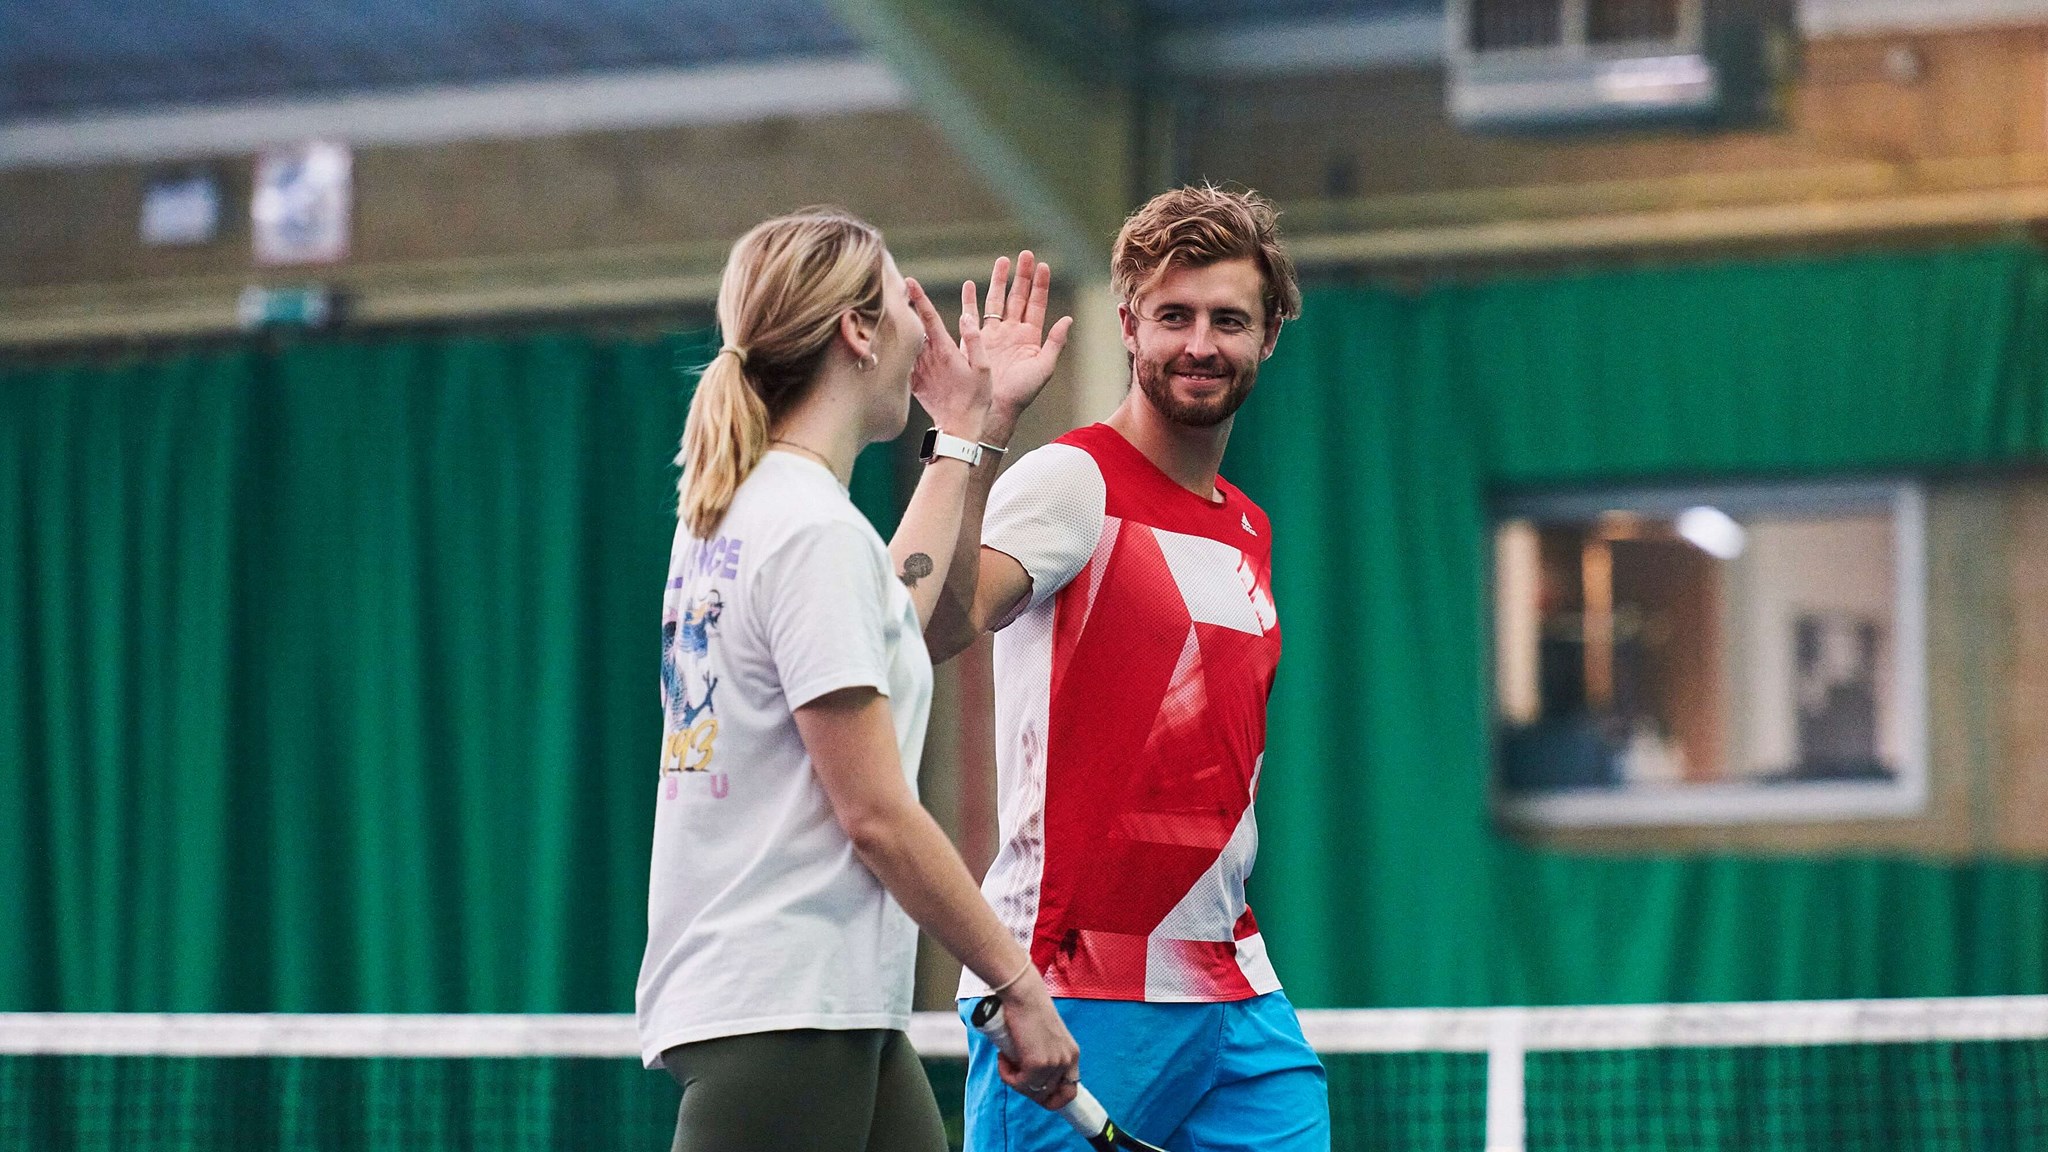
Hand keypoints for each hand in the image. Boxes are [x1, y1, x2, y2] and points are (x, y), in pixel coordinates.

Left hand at [906, 276, 991, 440]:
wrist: (959, 428)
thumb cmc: (975, 399)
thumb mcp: (983, 369)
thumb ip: (975, 341)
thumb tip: (967, 316)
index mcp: (944, 351)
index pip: (928, 318)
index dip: (919, 297)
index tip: (908, 281)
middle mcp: (927, 358)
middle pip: (911, 325)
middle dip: (903, 305)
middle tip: (893, 286)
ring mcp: (918, 370)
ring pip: (905, 340)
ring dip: (899, 324)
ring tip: (892, 306)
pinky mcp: (913, 381)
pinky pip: (904, 359)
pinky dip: (899, 346)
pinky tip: (893, 338)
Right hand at [972, 252, 1073, 426]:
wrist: (996, 407)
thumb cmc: (1022, 393)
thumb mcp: (1044, 367)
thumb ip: (1055, 342)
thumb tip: (1068, 319)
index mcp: (1031, 337)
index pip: (1037, 304)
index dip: (1041, 285)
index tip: (1043, 265)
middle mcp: (1013, 332)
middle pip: (1018, 296)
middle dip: (1022, 276)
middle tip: (1025, 254)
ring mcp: (994, 335)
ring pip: (997, 300)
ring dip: (1000, 281)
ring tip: (1002, 260)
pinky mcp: (976, 340)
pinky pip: (973, 314)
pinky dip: (970, 299)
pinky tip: (970, 284)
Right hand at [993, 974, 1080, 1111]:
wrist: (1023, 993)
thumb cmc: (1029, 1008)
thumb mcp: (1046, 1036)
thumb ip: (1046, 1054)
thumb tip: (1030, 1079)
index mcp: (1072, 1054)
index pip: (1070, 1091)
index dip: (1052, 1096)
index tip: (1033, 1088)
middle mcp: (1068, 1061)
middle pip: (1048, 1095)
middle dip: (1027, 1088)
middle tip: (1014, 1071)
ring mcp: (1054, 1064)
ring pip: (1031, 1092)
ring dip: (1014, 1080)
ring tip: (1006, 1059)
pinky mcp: (1037, 1064)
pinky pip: (1018, 1084)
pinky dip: (1006, 1075)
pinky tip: (1002, 1057)